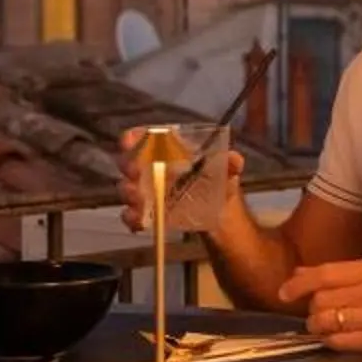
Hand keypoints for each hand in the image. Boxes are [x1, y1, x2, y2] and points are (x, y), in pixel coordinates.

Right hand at [119, 129, 246, 232]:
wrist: (221, 217)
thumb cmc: (220, 184)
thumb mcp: (227, 172)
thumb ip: (230, 164)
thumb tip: (235, 160)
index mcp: (169, 152)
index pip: (144, 139)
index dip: (132, 138)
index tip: (128, 142)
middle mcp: (152, 168)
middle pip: (128, 162)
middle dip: (128, 166)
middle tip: (136, 173)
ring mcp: (147, 192)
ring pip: (126, 189)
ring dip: (129, 193)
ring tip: (141, 199)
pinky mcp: (148, 214)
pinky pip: (130, 215)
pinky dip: (132, 219)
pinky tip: (141, 223)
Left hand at [280, 258, 361, 355]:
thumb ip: (336, 274)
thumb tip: (299, 273)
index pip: (326, 273)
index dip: (299, 284)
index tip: (284, 293)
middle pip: (322, 299)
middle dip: (311, 309)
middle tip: (315, 314)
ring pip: (327, 321)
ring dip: (316, 326)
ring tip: (320, 327)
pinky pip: (339, 340)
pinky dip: (329, 340)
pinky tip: (333, 337)